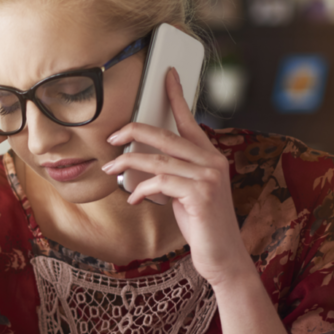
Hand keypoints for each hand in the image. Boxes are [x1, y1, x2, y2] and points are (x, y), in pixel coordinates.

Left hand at [102, 68, 252, 288]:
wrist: (222, 257)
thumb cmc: (201, 226)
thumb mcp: (185, 195)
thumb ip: (171, 176)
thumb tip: (138, 167)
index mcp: (210, 157)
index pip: (190, 121)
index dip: (177, 96)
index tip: (167, 75)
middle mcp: (213, 161)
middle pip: (166, 136)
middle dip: (134, 131)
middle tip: (111, 136)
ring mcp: (209, 176)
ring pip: (157, 160)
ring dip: (128, 164)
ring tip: (110, 170)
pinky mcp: (201, 194)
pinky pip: (160, 182)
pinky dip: (141, 189)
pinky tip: (133, 199)